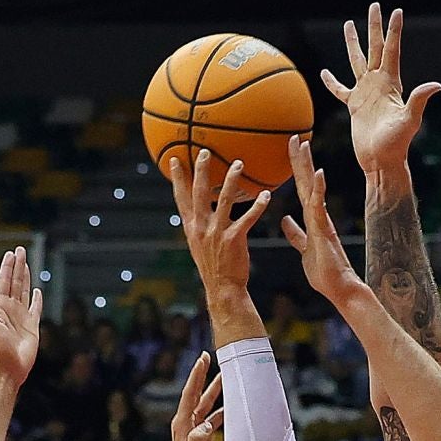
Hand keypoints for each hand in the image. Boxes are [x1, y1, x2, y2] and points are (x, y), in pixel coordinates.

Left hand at [0, 247, 41, 385]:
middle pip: (15, 282)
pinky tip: (37, 291)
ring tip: (27, 263)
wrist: (7, 367)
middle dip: (18, 266)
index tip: (11, 254)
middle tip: (20, 251)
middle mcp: (10, 309)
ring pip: (24, 291)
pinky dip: (37, 299)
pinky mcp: (32, 326)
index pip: (4, 281)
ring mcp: (21, 317)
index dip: (7, 267)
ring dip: (26, 277)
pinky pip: (35, 309)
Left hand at [165, 353, 223, 440]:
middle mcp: (187, 422)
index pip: (191, 393)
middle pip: (197, 393)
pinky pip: (212, 418)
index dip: (197, 375)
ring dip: (214, 391)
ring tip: (225, 377)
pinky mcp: (201, 436)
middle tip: (208, 357)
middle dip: (203, 375)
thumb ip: (198, 439)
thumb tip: (207, 425)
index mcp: (183, 423)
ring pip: (206, 404)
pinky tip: (230, 406)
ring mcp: (193, 429)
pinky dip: (220, 410)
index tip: (203, 358)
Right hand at [167, 149, 272, 299]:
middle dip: (201, 170)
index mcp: (191, 227)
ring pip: (224, 200)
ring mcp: (217, 233)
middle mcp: (201, 227)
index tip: (175, 159)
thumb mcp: (199, 245)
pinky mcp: (234, 239)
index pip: (181, 198)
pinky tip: (266, 195)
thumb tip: (199, 211)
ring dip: (231, 180)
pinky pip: (247, 218)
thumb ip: (199, 225)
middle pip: (199, 193)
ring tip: (238, 164)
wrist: (222, 289)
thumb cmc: (214, 267)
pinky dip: (257, 206)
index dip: (177, 178)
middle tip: (205, 151)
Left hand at [281, 138, 371, 304]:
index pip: (303, 188)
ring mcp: (322, 221)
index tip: (292, 149)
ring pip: (313, 188)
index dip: (297, 169)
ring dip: (308, 166)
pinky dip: (320, 189)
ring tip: (304, 145)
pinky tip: (319, 173)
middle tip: (294, 137)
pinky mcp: (325, 230)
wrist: (340, 288)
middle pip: (308, 182)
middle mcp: (318, 215)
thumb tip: (285, 221)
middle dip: (300, 159)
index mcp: (313, 218)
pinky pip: (320, 206)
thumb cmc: (324, 272)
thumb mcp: (304, 248)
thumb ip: (296, 234)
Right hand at [321, 3, 440, 175]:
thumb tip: (436, 85)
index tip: (396, 10)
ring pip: (357, 61)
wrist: (381, 162)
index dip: (393, 31)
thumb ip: (418, 100)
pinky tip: (324, 72)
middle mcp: (379, 84)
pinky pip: (340, 90)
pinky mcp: (355, 106)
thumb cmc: (396, 145)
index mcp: (391, 84)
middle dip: (374, 27)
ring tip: (348, 24)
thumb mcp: (409, 121)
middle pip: (375, 48)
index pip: (391, 51)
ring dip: (353, 43)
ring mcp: (366, 93)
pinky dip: (332, 82)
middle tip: (374, 5)